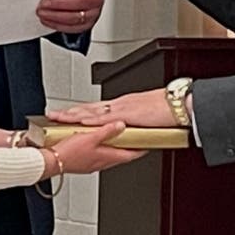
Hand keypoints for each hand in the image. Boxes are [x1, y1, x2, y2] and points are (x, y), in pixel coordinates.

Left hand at [36, 0, 102, 32]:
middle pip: (77, 3)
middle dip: (57, 4)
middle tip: (43, 4)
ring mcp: (93, 14)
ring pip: (74, 17)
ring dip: (55, 16)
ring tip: (42, 13)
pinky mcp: (87, 25)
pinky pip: (71, 27)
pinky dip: (57, 24)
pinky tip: (47, 20)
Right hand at [44, 120, 147, 175]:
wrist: (50, 161)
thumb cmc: (69, 153)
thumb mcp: (91, 137)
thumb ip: (107, 130)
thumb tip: (121, 125)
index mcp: (108, 156)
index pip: (131, 154)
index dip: (142, 148)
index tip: (149, 143)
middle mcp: (103, 162)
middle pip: (121, 154)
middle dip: (128, 146)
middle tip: (135, 138)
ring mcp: (93, 162)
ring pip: (109, 153)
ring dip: (113, 145)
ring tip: (116, 137)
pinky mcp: (83, 160)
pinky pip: (97, 152)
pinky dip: (100, 146)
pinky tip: (94, 140)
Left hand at [47, 88, 175, 126]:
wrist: (181, 105)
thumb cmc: (167, 110)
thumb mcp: (144, 116)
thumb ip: (132, 123)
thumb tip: (125, 131)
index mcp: (123, 104)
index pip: (96, 108)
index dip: (80, 110)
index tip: (66, 113)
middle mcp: (120, 103)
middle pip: (89, 108)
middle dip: (70, 112)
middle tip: (54, 114)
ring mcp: (123, 107)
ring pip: (93, 111)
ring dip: (75, 114)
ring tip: (60, 118)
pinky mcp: (129, 113)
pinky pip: (107, 117)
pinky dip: (93, 120)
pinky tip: (82, 122)